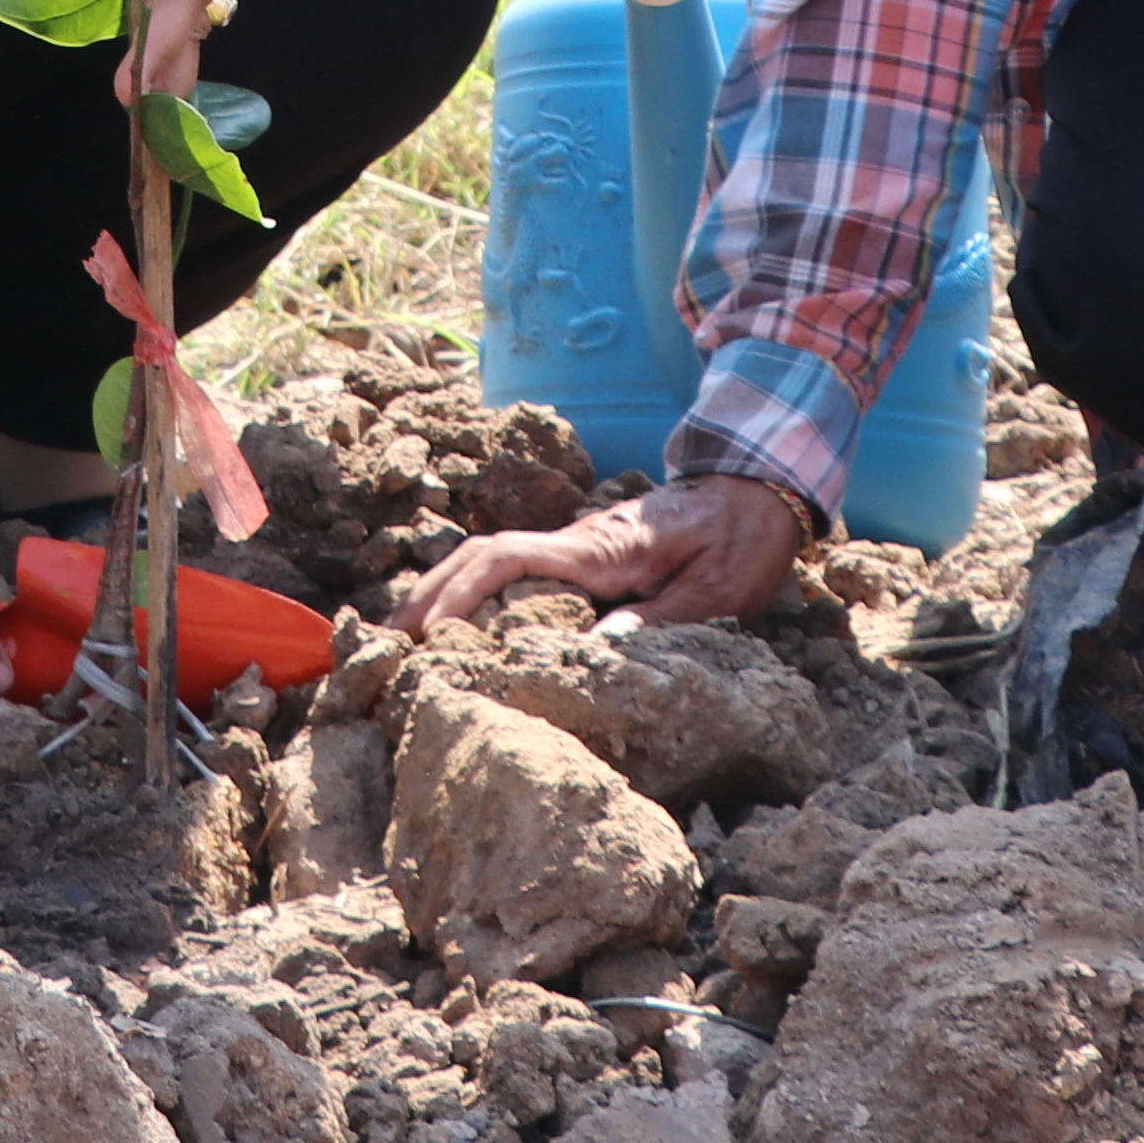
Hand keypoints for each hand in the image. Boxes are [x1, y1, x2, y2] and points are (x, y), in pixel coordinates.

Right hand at [397, 471, 813, 634]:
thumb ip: (656, 620)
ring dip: (443, 591)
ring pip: (489, 559)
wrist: (755, 492)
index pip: (508, 558)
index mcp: (598, 549)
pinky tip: (457, 624)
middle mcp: (575, 541)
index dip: (462, 593)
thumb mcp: (714, 590)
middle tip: (388, 645)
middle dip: (430, 596)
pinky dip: (471, 590)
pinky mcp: (582, 555)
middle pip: (480, 556)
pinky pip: (512, 568)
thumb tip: (592, 651)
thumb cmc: (738, 543)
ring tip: (403, 639)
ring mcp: (574, 545)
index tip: (431, 634)